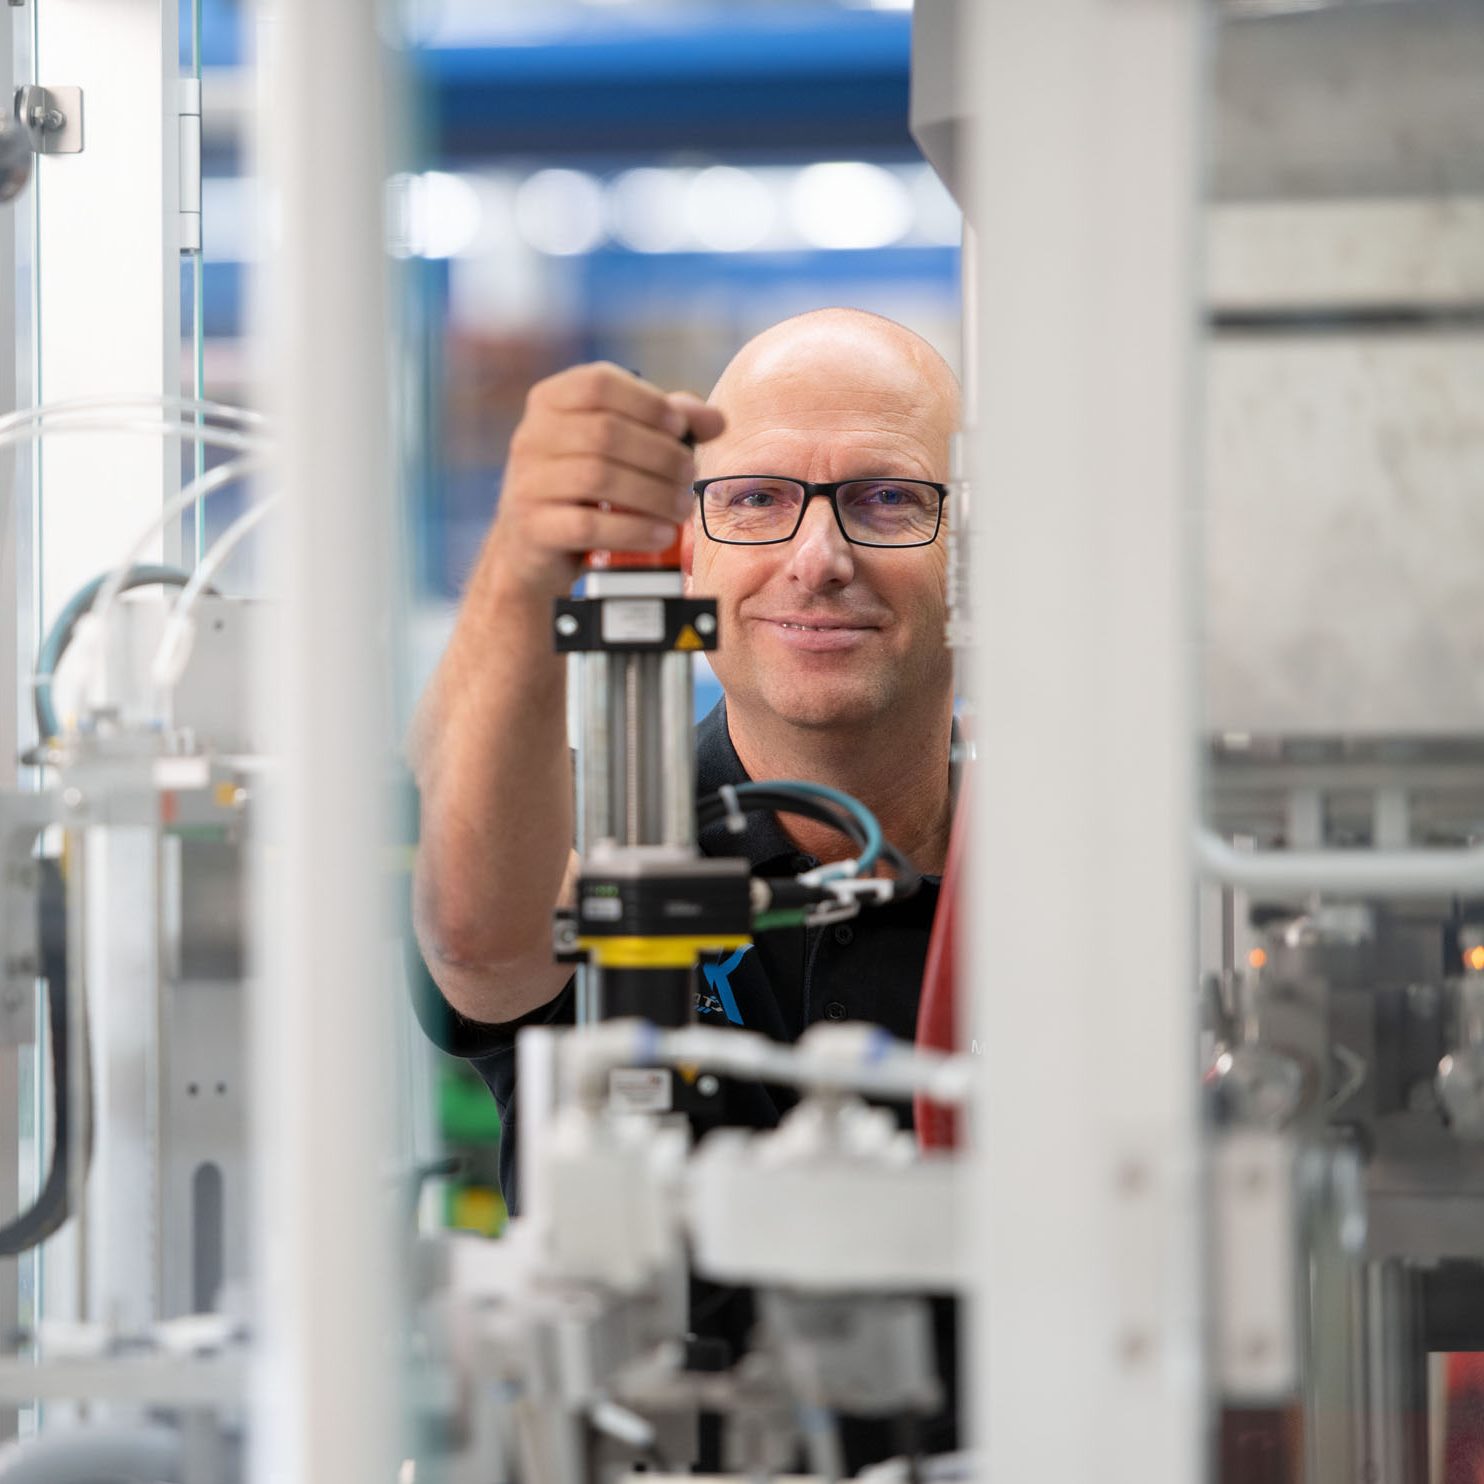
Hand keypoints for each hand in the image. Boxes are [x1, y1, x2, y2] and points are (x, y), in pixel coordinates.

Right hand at [488, 362, 724, 595]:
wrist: (536, 546)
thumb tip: (717, 420)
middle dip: (661, 455)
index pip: (598, 383)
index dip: (648, 403)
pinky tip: (662, 534)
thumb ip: (665, 424)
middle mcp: (531, 436)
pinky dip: (634, 530)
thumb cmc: (585, 487)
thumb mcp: (619, 446)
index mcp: (550, 401)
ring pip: (598, 478)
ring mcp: (528, 482)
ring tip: (682, 508)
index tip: (680, 428)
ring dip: (654, 494)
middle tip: (690, 475)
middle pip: (605, 433)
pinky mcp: (534, 528)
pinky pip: (589, 525)